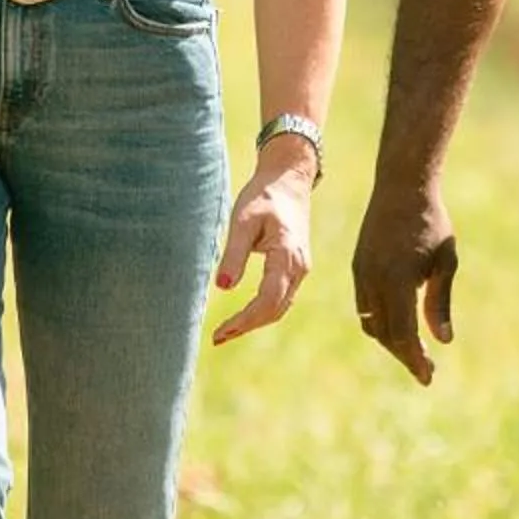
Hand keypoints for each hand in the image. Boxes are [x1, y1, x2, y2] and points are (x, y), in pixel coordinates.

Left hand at [211, 139, 315, 344]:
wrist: (288, 180)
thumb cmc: (263, 196)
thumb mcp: (243, 220)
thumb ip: (233, 254)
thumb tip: (222, 288)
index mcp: (287, 256)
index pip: (267, 301)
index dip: (244, 320)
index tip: (220, 331)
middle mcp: (299, 267)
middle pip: (275, 310)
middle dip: (247, 326)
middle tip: (218, 338)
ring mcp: (300, 268)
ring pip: (280, 307)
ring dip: (255, 322)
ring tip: (227, 331)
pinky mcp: (296, 267)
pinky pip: (282, 297)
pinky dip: (264, 311)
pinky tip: (245, 315)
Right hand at [350, 176, 457, 385]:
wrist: (401, 186)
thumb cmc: (431, 223)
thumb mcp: (444, 262)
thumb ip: (440, 302)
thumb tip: (443, 341)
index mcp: (398, 279)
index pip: (404, 333)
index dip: (415, 359)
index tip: (428, 377)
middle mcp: (374, 279)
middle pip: (385, 334)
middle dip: (404, 355)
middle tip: (425, 370)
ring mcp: (362, 272)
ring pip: (370, 322)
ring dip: (390, 340)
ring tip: (413, 350)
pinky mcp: (357, 266)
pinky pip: (364, 305)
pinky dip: (378, 321)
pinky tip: (397, 324)